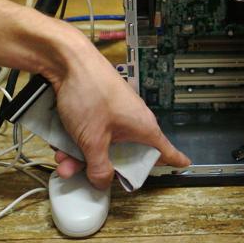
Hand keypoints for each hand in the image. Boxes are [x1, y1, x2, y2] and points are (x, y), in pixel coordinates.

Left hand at [46, 26, 190, 188]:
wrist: (68, 61)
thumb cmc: (90, 91)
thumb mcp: (91, 139)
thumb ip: (99, 166)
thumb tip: (103, 182)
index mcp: (143, 127)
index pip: (166, 149)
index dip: (174, 159)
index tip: (183, 164)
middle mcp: (133, 120)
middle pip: (125, 154)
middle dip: (101, 167)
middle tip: (85, 175)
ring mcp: (115, 114)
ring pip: (103, 145)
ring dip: (82, 157)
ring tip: (63, 160)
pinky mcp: (99, 108)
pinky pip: (92, 132)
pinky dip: (77, 141)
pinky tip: (60, 146)